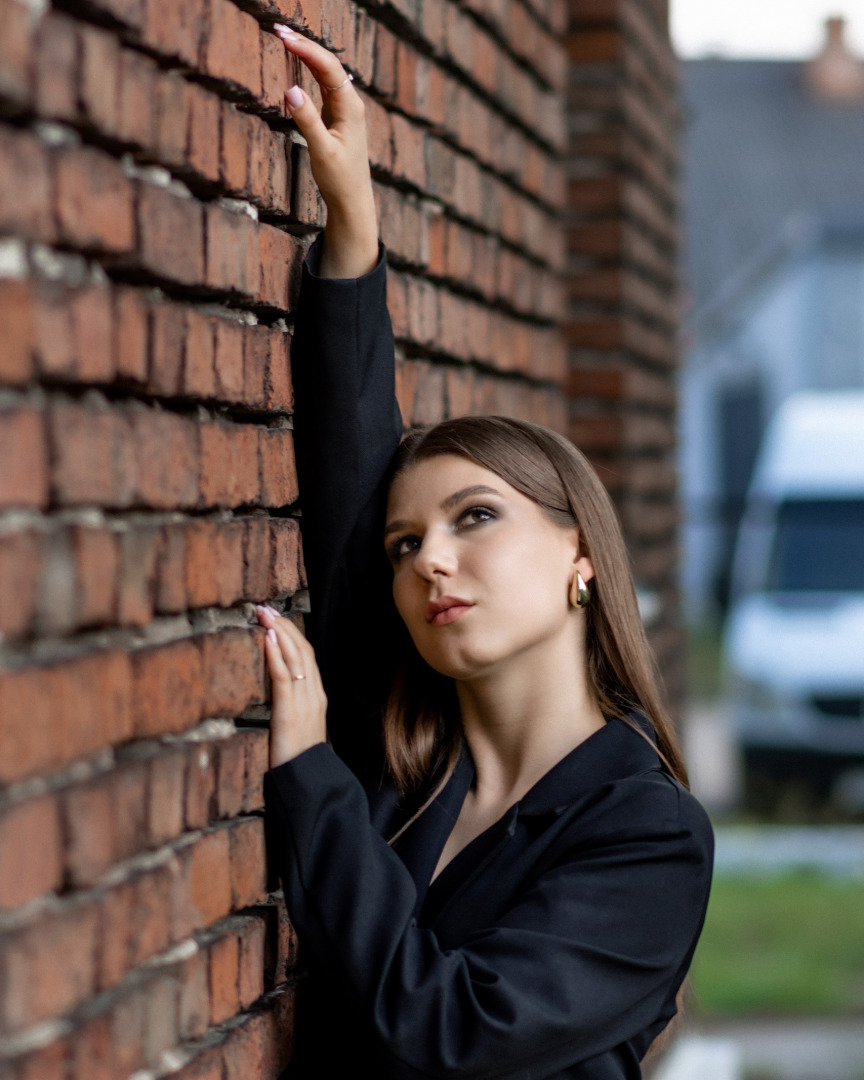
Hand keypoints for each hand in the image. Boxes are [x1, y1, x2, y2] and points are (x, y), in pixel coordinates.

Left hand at [257, 605, 327, 767]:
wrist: (306, 782)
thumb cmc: (297, 760)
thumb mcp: (297, 728)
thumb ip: (291, 707)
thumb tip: (276, 691)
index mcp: (316, 697)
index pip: (307, 656)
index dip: (292, 634)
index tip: (275, 617)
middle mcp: (314, 695)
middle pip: (303, 650)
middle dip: (284, 625)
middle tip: (266, 607)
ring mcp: (305, 702)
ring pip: (296, 658)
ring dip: (279, 632)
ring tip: (265, 614)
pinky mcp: (290, 712)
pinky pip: (284, 677)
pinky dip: (276, 655)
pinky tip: (268, 638)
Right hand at [275, 25, 378, 278]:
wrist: (352, 200)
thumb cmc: (340, 179)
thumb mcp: (321, 151)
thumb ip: (306, 120)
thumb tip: (290, 90)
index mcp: (350, 107)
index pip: (327, 67)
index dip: (305, 49)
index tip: (283, 36)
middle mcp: (350, 103)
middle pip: (327, 64)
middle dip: (304, 45)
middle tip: (278, 29)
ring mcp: (344, 109)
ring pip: (325, 73)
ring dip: (306, 54)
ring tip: (284, 38)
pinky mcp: (337, 117)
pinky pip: (323, 85)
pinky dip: (309, 71)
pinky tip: (297, 61)